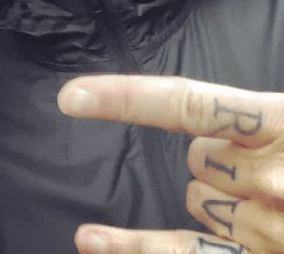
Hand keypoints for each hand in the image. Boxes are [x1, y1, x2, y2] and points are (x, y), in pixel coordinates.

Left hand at [57, 75, 283, 253]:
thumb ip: (260, 118)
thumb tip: (209, 125)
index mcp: (280, 123)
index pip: (186, 104)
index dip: (126, 98)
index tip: (72, 96)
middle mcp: (272, 178)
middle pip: (198, 156)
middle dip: (219, 157)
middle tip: (268, 164)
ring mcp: (269, 230)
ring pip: (198, 200)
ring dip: (222, 198)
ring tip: (277, 202)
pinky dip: (137, 247)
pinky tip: (92, 240)